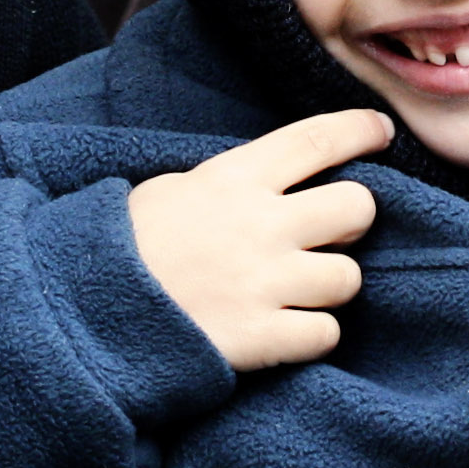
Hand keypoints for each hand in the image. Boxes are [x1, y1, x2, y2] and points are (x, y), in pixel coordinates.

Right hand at [126, 109, 390, 369]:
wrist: (87, 311)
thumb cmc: (127, 246)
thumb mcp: (174, 190)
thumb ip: (231, 183)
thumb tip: (274, 180)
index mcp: (235, 178)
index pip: (317, 139)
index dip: (359, 130)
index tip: (382, 132)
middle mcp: (261, 224)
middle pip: (357, 207)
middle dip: (353, 220)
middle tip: (330, 233)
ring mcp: (265, 282)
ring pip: (348, 278)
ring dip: (329, 286)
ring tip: (296, 290)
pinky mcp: (263, 337)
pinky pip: (326, 333)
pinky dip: (312, 335)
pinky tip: (285, 330)